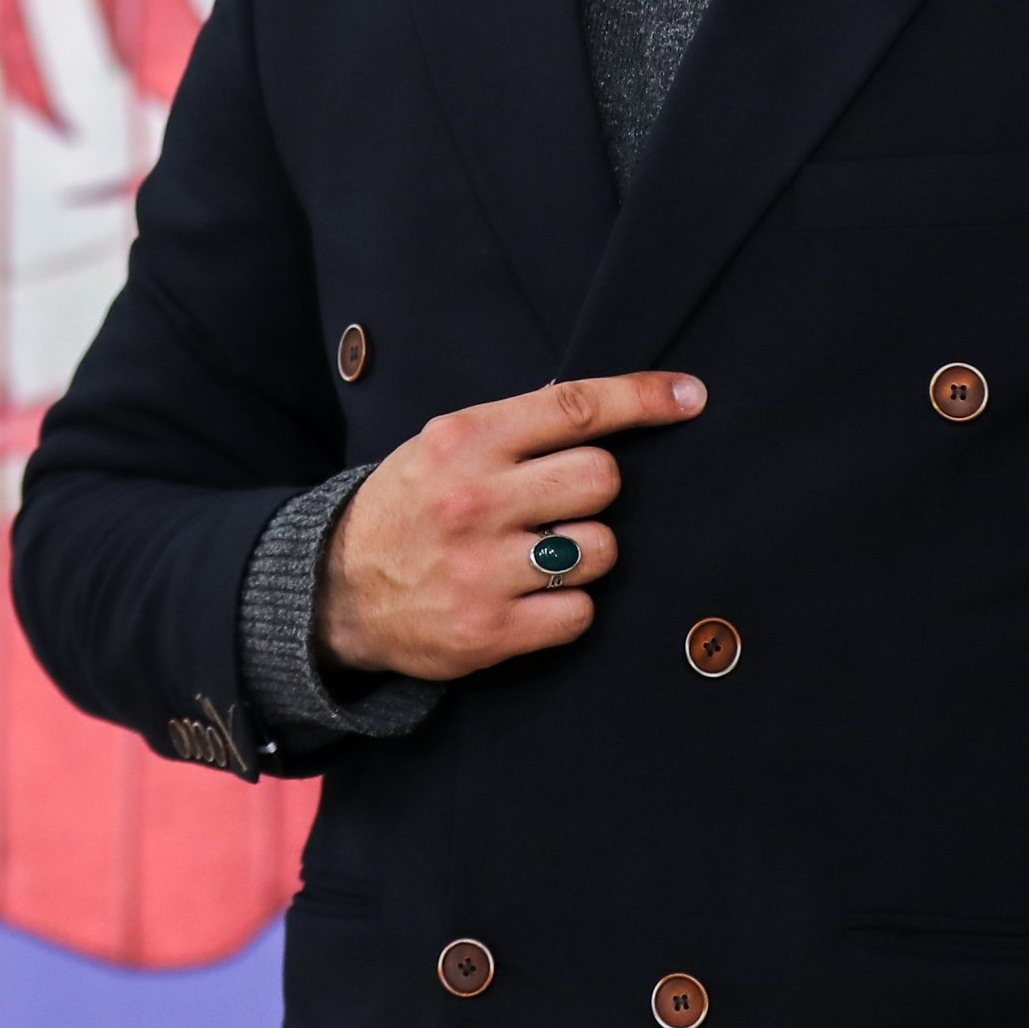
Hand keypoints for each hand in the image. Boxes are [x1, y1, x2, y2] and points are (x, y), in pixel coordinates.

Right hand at [315, 373, 707, 682]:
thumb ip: (515, 426)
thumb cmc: (410, 504)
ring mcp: (483, 569)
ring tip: (544, 556)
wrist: (338, 590)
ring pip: (600, 549)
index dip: (643, 398)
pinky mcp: (490, 631)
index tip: (690, 396)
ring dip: (586, 553)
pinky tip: (531, 598)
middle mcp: (475, 499)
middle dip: (595, 491)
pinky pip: (580, 614)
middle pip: (602, 479)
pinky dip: (568, 608)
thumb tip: (603, 405)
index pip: (574, 408)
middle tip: (561, 503)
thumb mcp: (444, 444)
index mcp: (465, 440)